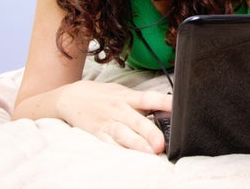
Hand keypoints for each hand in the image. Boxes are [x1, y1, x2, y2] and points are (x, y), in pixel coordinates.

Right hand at [56, 80, 171, 153]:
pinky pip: (107, 144)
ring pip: (123, 134)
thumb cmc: (103, 95)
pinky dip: (116, 151)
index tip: (178, 107)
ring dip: (136, 144)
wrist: (70, 96)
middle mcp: (119, 109)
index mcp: (128, 97)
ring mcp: (107, 122)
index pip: (150, 98)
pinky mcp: (96, 133)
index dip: (165, 101)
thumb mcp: (123, 92)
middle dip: (150, 133)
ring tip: (148, 152)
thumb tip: (164, 108)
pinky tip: (125, 157)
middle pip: (137, 121)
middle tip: (162, 143)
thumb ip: (141, 101)